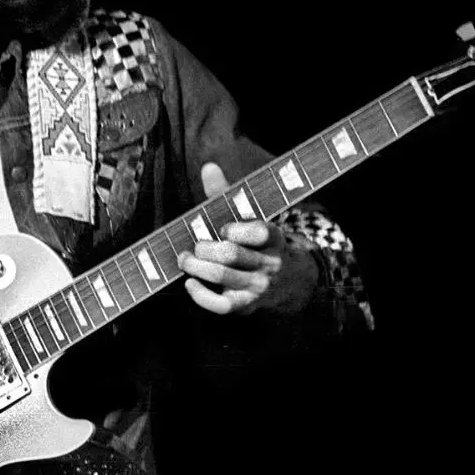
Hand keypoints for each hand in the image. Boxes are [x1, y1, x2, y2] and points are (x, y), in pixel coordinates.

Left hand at [179, 162, 318, 316]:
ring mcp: (259, 287)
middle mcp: (270, 263)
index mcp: (273, 237)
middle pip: (231, 254)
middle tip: (195, 246)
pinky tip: (190, 283)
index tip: (224, 229)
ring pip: (222, 277)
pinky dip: (200, 295)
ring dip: (196, 267)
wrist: (288, 283)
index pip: (260, 230)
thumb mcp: (250, 219)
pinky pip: (221, 305)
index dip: (236, 229)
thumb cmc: (257, 245)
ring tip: (185, 260)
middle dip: (205, 248)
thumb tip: (208, 167)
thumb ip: (227, 194)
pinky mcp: (246, 306)